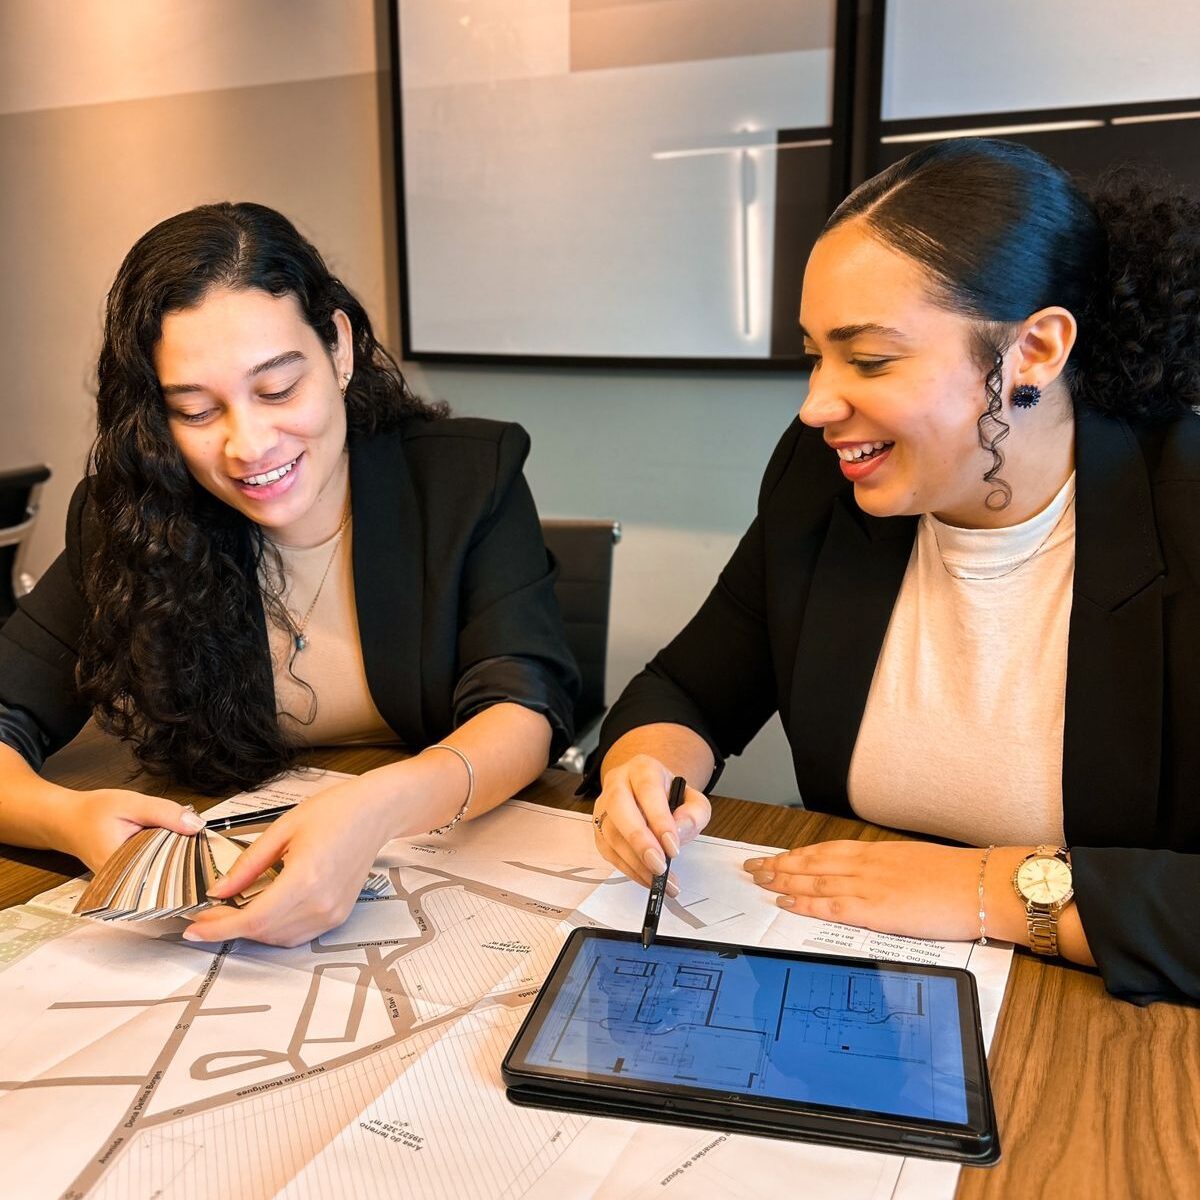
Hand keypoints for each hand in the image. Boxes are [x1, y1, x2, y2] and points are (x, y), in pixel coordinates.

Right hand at [58, 788, 205, 870]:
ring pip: (162, 872)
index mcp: (121, 870)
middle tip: (198, 841)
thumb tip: (196, 826)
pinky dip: (164, 856)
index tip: (206, 849)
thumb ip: (165, 814)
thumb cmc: (92, 812)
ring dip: (175, 857)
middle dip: (185, 858)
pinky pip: (154, 869)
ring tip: (183, 842)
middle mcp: (122, 883)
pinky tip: (169, 845)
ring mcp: (125, 883)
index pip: (167, 873)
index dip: (190, 861)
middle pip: (167, 875)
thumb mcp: (131, 804)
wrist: (68, 820)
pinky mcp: (129, 878)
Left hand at [181, 776, 396, 947]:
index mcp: (305, 878)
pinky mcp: (338, 916)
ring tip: (232, 912)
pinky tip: (262, 912)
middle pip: (262, 932)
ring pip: (278, 938)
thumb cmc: (335, 811)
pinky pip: (297, 935)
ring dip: (251, 930)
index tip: (192, 929)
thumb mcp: (282, 829)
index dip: (218, 928)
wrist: (375, 813)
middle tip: (206, 915)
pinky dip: (273, 930)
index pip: (252, 918)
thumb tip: (218, 890)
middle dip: (228, 928)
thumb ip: (247, 865)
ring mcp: (332, 913)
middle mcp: (321, 903)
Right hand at [593, 754, 710, 888]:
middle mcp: (617, 783)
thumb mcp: (693, 800)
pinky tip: (647, 879)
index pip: (648, 790)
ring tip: (659, 880)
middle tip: (659, 866)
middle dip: (640, 841)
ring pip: (611, 833)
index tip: (673, 847)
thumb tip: (678, 832)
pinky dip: (628, 869)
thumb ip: (694, 813)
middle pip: (619, 807)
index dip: (659, 820)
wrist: (648, 795)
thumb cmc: (670, 798)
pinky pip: (608, 851)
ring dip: (635, 862)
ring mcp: (603, 806)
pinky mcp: (598, 829)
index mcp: (642, 769)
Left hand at [743, 839, 986, 940]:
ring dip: (783, 881)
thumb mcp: (916, 863)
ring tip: (760, 881)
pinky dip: (804, 905)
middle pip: (812, 863)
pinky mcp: (875, 910)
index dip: (797, 855)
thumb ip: (890, 869)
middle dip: (779, 865)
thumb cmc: (958, 877)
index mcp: (877, 853)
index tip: (777, 857)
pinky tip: (785, 904)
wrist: (981, 885)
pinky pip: (830, 906)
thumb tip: (877, 877)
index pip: (826, 851)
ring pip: (814, 881)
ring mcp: (868, 886)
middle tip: (752, 867)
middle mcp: (866, 864)